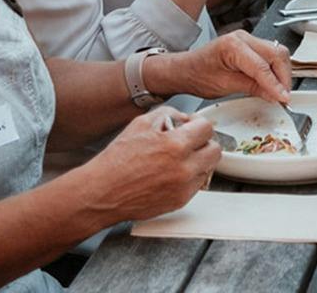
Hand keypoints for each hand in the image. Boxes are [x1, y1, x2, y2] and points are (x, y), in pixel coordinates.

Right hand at [82, 108, 219, 222]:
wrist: (102, 192)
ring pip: (208, 168)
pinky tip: (172, 173)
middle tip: (190, 142)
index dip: (198, 124)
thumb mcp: (141, 123)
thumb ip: (169, 114)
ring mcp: (183, 187)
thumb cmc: (116, 161)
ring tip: (177, 159)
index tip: (192, 127)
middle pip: (215, 149)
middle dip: (204, 143)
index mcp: (176, 145)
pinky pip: (197, 184)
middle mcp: (184, 168)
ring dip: (198, 161)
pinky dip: (190, 177)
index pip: (207, 128)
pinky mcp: (179, 201)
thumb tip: (185, 118)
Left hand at [149, 31, 291, 103]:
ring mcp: (248, 39)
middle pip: (276, 54)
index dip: (276, 84)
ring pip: (277, 53)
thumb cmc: (197, 75)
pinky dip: (275, 69)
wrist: (185, 69)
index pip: (262, 66)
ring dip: (282, 72)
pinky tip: (274, 82)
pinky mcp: (250, 45)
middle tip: (285, 96)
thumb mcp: (224, 86)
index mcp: (233, 46)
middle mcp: (243, 37)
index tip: (284, 98)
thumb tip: (274, 94)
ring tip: (280, 91)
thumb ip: (252, 88)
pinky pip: (270, 54)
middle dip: (284, 76)